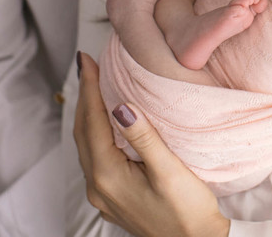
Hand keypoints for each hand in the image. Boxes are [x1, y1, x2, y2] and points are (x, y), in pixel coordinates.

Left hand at [74, 52, 229, 236]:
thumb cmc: (188, 212)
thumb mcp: (170, 172)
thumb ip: (144, 138)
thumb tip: (120, 106)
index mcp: (108, 177)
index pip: (92, 122)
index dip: (90, 88)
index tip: (87, 59)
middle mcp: (97, 187)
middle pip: (83, 133)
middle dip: (85, 97)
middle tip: (88, 65)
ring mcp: (102, 195)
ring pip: (87, 145)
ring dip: (89, 114)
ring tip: (95, 86)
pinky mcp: (112, 199)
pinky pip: (95, 158)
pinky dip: (96, 133)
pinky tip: (106, 124)